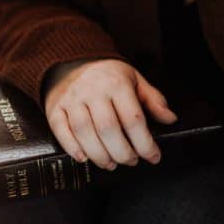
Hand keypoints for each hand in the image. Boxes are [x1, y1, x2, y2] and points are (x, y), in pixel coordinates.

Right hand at [42, 58, 178, 170]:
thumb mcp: (135, 79)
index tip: (153, 156)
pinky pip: (61, 131)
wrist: (72, 60)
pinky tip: (84, 158)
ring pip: (84, 133)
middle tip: (131, 161)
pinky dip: (72, 148)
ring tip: (111, 163)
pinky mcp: (54, 107)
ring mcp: (72, 99)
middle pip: (108, 129)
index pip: (133, 119)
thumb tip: (170, 118)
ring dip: (99, 155)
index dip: (145, 143)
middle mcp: (93, 91)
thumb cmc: (107, 74)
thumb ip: (153, 99)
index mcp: (116, 83)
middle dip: (122, 152)